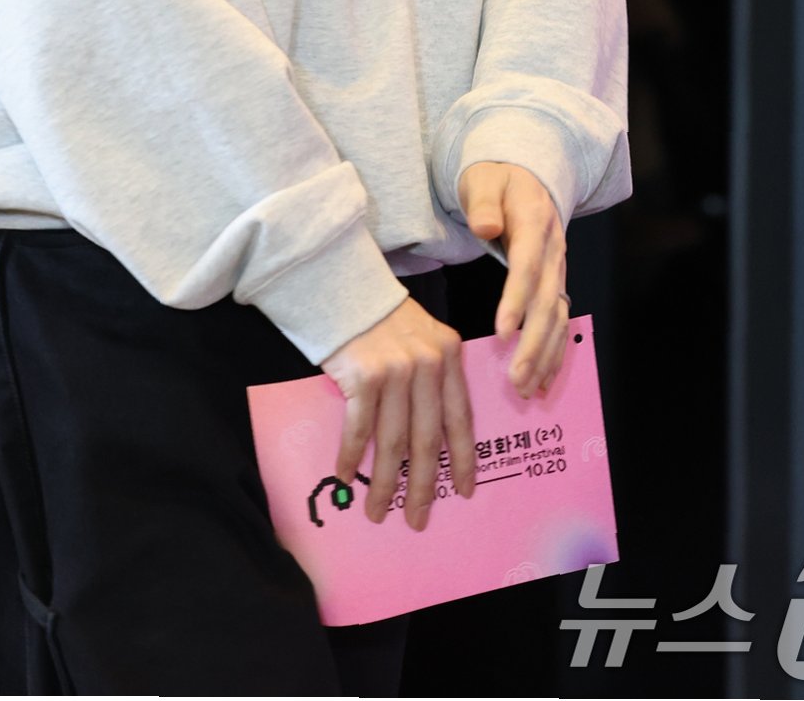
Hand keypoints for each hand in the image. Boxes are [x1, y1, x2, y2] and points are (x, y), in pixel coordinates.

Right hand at [321, 295, 475, 532]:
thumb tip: (431, 434)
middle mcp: (427, 364)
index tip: (464, 491)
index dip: (463, 459)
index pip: (461, 417)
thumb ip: (434, 373)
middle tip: (417, 518)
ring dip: (385, 483)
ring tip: (378, 512)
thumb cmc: (380, 315)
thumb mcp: (421, 335)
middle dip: (423, 486)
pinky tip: (348, 476)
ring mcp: (395, 371)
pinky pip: (359, 429)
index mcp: (448, 354)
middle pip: (428, 439)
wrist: (340, 284)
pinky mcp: (363, 376)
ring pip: (393, 442)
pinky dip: (352, 457)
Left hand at [459, 161, 568, 399]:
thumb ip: (484, 203)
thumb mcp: (484, 179)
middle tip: (515, 379)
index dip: (517, 300)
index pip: (527, 265)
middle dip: (533, 344)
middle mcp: (554, 249)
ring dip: (545, 356)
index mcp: (535, 222)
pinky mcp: (556, 281)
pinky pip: (561, 321)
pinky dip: (555, 352)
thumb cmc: (496, 177)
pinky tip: (544, 381)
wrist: (525, 171)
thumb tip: (485, 228)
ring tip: (526, 390)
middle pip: (548, 301)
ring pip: (558, 318)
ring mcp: (558, 268)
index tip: (502, 332)